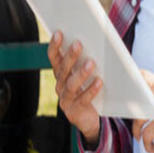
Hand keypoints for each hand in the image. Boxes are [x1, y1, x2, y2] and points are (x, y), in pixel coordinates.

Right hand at [47, 31, 101, 145]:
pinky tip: (99, 82)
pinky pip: (82, 100)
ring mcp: (65, 99)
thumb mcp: (87, 73)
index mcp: (61, 73)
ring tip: (91, 63)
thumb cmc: (90, 88)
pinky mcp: (74, 112)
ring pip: (71, 84)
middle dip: (70, 56)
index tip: (59, 33)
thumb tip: (97, 39)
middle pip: (63, 69)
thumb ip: (87, 59)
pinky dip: (91, 90)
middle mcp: (60, 85)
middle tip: (78, 43)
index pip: (54, 57)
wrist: (92, 119)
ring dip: (81, 73)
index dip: (54, 45)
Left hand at [133, 70, 153, 152]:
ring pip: (145, 134)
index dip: (130, 85)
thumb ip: (151, 92)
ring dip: (147, 143)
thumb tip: (125, 93)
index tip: (124, 92)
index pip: (141, 78)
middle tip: (138, 133)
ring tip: (152, 144)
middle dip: (136, 127)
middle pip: (138, 113)